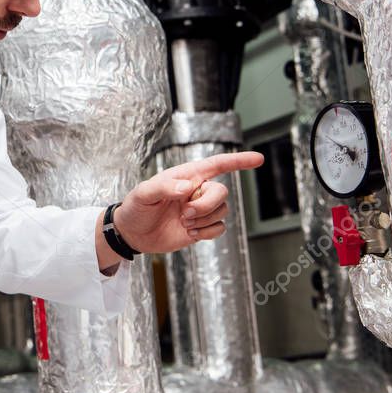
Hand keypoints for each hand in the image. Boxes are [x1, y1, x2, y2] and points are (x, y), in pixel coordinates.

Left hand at [107, 152, 263, 256]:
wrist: (133, 233)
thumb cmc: (136, 207)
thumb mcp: (143, 193)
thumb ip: (163, 187)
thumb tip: (187, 187)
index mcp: (186, 176)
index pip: (217, 164)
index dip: (239, 161)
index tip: (258, 159)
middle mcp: (196, 191)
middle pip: (221, 192)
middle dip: (207, 205)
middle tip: (185, 214)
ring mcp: (200, 210)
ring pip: (222, 211)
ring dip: (204, 219)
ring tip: (183, 222)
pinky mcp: (201, 228)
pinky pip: (219, 228)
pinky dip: (207, 233)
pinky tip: (190, 233)